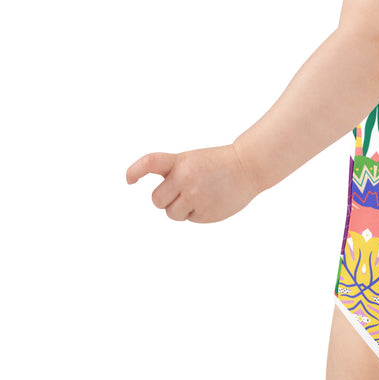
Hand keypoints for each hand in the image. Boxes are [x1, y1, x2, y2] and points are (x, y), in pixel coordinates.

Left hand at [126, 144, 260, 222]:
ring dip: (181, 208)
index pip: (150, 162)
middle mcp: (185, 178)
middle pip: (157, 200)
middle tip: (183, 191)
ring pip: (172, 213)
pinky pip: (189, 218)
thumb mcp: (192, 160)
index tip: (129, 180)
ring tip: (201, 194)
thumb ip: (173, 174)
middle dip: (166, 199)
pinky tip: (212, 200)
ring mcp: (195, 197)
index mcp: (181, 162)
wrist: (249, 166)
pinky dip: (198, 212)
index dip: (135, 171)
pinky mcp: (206, 213)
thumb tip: (160, 199)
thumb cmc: (218, 163)